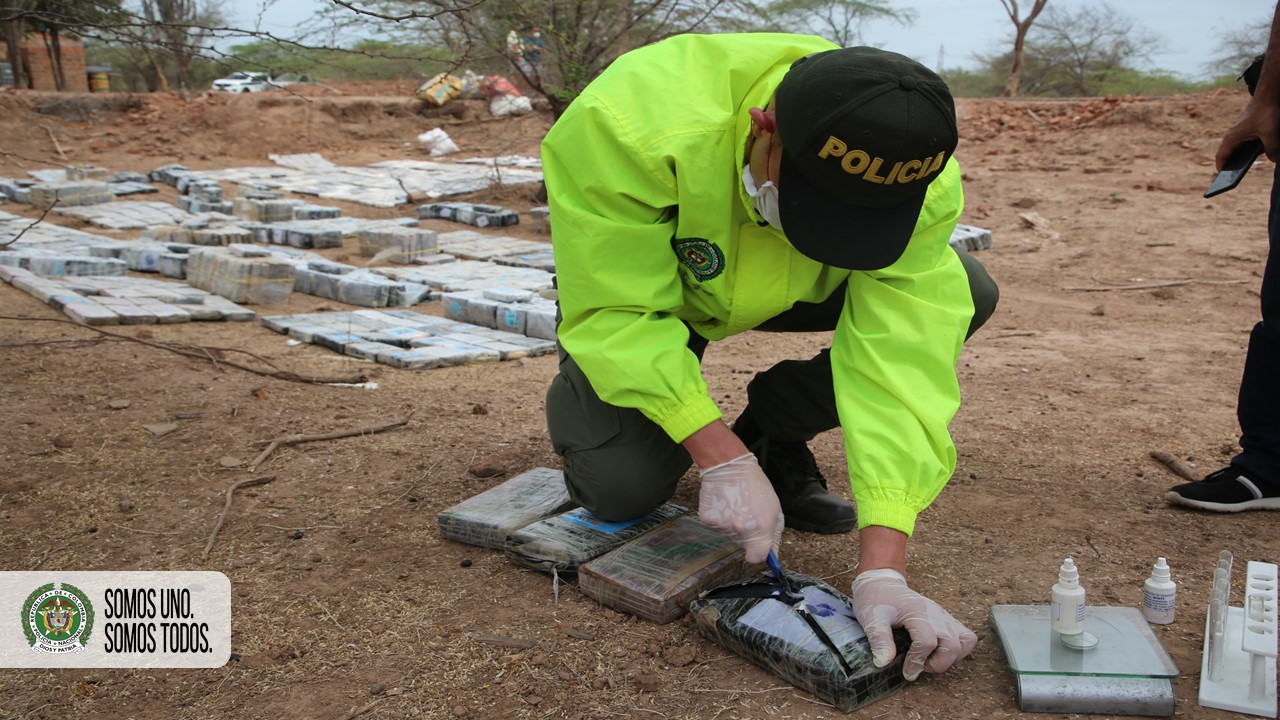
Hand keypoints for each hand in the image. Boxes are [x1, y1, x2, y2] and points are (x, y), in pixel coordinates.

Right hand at [697, 452, 782, 563]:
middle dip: (746, 534)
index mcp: (760, 530)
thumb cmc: (755, 485)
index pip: (756, 558)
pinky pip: (716, 526)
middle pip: (742, 545)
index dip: (758, 554)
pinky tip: (724, 504)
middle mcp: (741, 531)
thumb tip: (772, 557)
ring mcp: (722, 526)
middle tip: (746, 513)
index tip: (758, 548)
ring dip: (732, 524)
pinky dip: (720, 518)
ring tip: (735, 505)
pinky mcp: (708, 520)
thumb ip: (774, 535)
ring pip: (729, 535)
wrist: (730, 467)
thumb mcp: (774, 509)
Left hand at [850, 569, 977, 680]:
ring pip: (966, 641)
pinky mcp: (947, 619)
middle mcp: (936, 613)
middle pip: (952, 644)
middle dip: (938, 664)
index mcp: (917, 612)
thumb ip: (879, 639)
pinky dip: (958, 650)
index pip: (927, 642)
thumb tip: (883, 663)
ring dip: (952, 658)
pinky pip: (967, 636)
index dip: (917, 661)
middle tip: (920, 667)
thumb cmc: (876, 600)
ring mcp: (944, 616)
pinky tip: (938, 653)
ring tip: (930, 660)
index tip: (907, 672)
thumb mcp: (871, 618)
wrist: (882, 584)